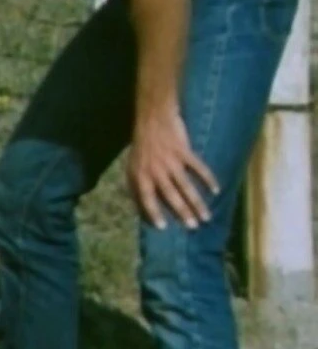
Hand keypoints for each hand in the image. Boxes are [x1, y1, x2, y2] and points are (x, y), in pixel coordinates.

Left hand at [126, 109, 218, 228]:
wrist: (152, 120)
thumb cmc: (142, 146)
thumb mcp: (132, 166)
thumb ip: (136, 185)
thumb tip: (140, 207)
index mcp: (141, 175)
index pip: (147, 199)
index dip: (154, 213)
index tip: (163, 228)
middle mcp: (156, 170)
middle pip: (171, 196)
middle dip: (182, 212)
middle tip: (193, 227)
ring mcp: (171, 161)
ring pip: (186, 186)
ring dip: (197, 202)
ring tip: (206, 217)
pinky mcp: (184, 152)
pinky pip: (198, 168)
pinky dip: (208, 179)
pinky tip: (216, 190)